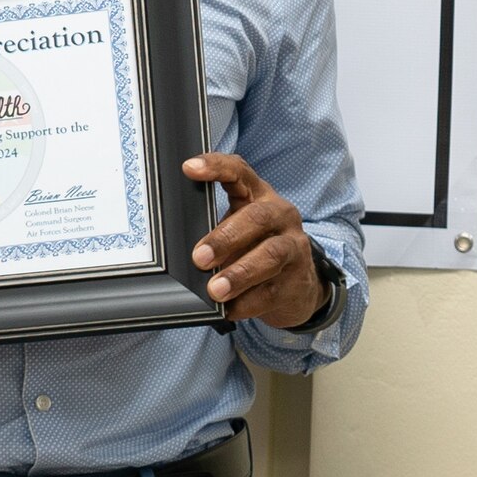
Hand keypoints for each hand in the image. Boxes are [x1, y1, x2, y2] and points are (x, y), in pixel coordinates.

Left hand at [186, 153, 327, 327]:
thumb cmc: (258, 250)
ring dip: (240, 273)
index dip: (216, 167)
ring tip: (215, 290)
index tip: (189, 169)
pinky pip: (271, 291)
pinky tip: (230, 309)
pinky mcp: (297, 280)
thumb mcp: (240, 231)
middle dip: (226, 237)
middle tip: (199, 258)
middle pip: (258, 217)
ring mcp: (294, 248)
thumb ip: (215, 228)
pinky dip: (247, 302)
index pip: (240, 172)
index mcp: (261, 196)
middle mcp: (281, 216)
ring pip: (270, 255)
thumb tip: (176, 247)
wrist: (300, 286)